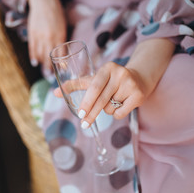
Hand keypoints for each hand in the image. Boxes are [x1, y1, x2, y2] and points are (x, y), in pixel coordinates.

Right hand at [28, 0, 65, 70]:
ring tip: (44, 71)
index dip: (61, 64)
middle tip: (51, 76)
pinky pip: (32, 49)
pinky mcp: (32, 34)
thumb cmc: (56, 13)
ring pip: (40, 55)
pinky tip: (35, 62)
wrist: (44, 1)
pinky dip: (33, 57)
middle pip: (49, 58)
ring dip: (42, 64)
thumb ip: (62, 39)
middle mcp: (49, 38)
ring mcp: (39, 37)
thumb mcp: (63, 26)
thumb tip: (62, 53)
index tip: (62, 72)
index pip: (61, 54)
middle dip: (50, 68)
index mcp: (60, 36)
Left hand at [54, 38, 174, 125]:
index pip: (94, 87)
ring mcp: (130, 84)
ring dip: (106, 110)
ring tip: (112, 101)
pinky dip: (116, 113)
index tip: (80, 114)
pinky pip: (121, 112)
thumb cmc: (110, 80)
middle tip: (84, 124)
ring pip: (110, 107)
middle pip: (102, 100)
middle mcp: (119, 74)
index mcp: (107, 68)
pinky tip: (120, 104)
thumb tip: (54, 93)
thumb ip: (75, 85)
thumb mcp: (94, 79)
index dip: (87, 102)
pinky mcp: (138, 95)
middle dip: (91, 114)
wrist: (139, 78)